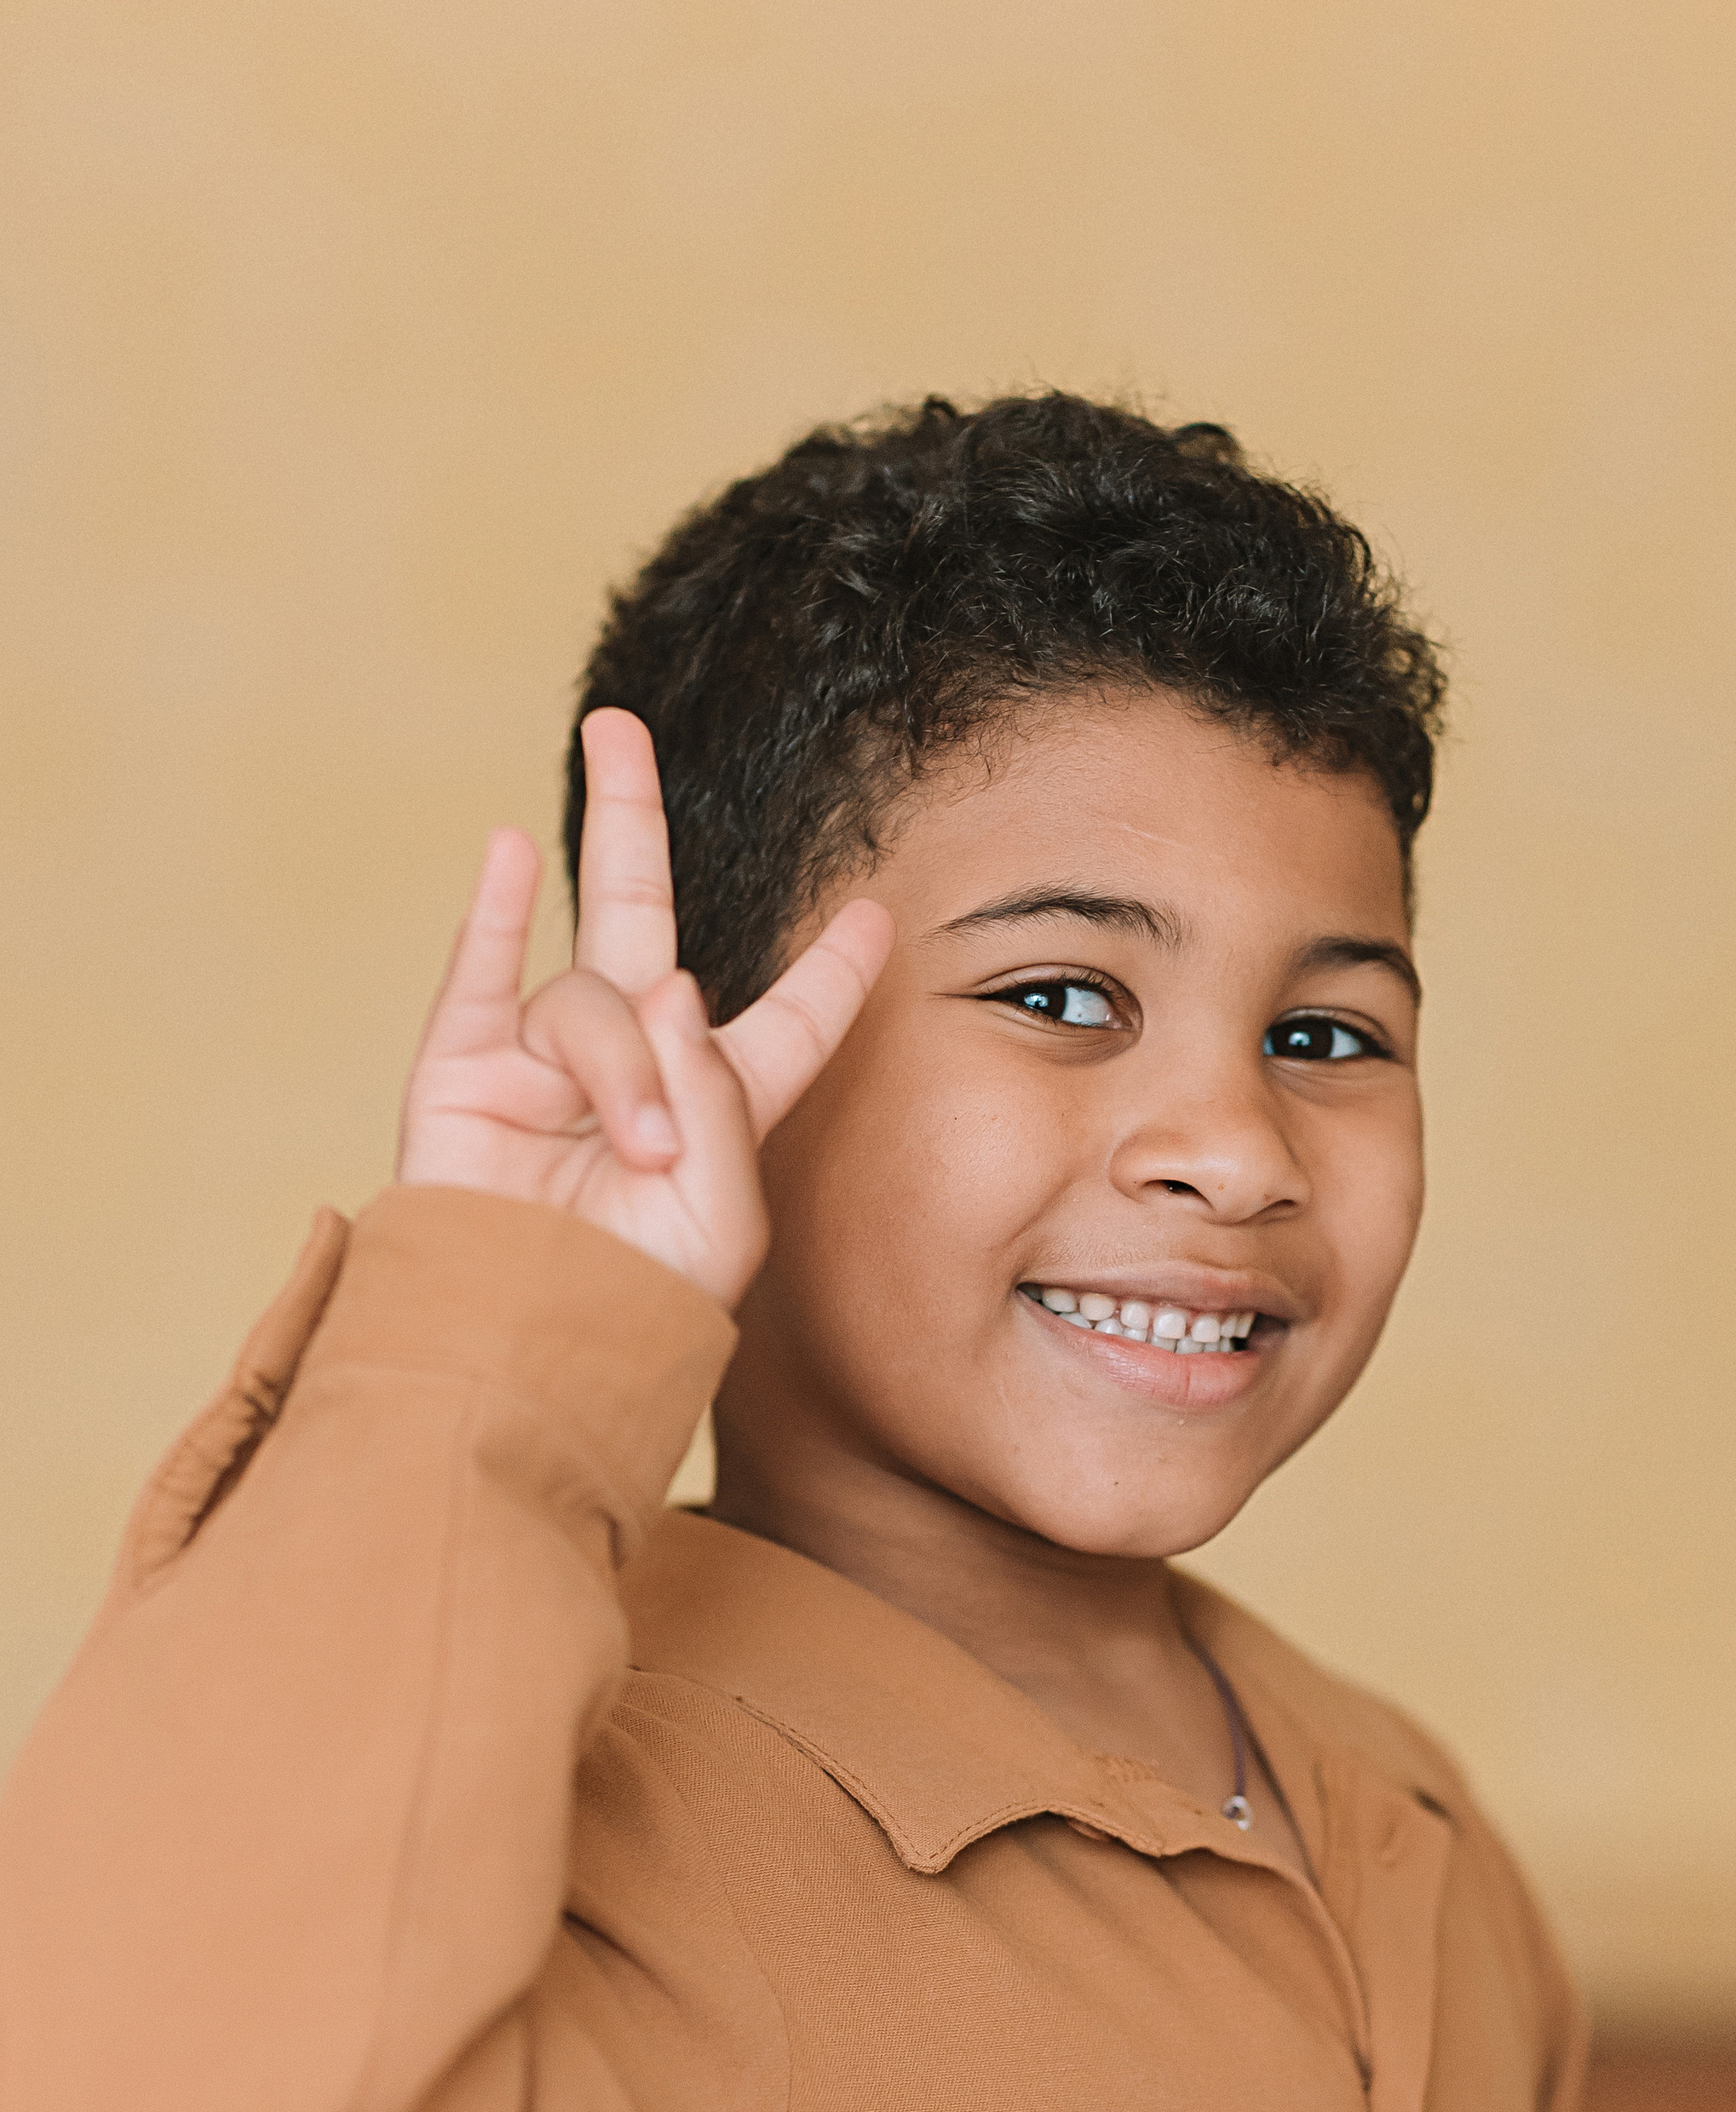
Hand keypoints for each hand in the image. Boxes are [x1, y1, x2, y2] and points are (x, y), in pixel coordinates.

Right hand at [396, 709, 892, 1308]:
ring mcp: (540, 1068)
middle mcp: (631, 1071)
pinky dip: (491, 913)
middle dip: (632, 820)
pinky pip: (477, 977)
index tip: (874, 918)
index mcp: (716, 1113)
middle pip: (641, 921)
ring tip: (632, 1150)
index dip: (829, 975)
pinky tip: (510, 850)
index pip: (785, 1026)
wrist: (527, 1364)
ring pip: (593, 1002)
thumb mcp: (723, 1218)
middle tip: (619, 724)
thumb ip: (718, 1099)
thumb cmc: (635, 1313)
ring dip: (623, 1071)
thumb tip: (665, 986)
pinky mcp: (463, 1078)